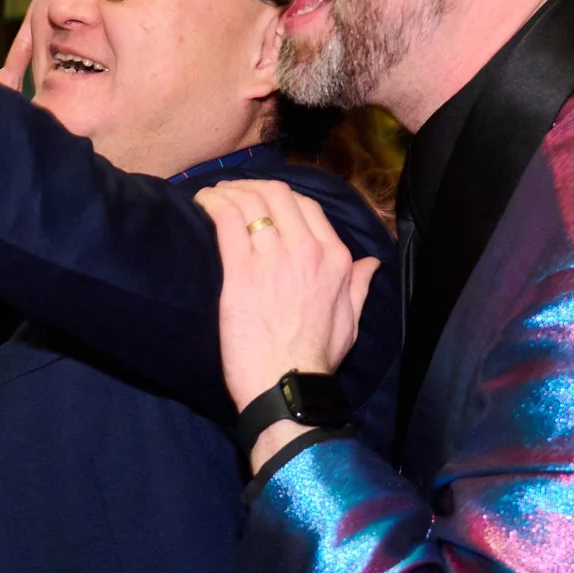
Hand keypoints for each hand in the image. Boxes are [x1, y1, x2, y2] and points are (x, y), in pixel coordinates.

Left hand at [196, 182, 379, 469]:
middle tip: (234, 192)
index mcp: (335, 259)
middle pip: (277, 195)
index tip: (264, 199)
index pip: (308, 206)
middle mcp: (306, 250)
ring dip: (229, 192)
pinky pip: (227, 221)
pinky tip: (203, 204)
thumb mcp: (351, 322)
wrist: (286, 386)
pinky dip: (213, 205)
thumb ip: (358, 286)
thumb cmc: (316, 360)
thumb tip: (370, 263)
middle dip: (253, 186)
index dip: (282, 196)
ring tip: (214, 196)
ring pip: (250, 202)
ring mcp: (273, 258)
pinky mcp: (240, 272)